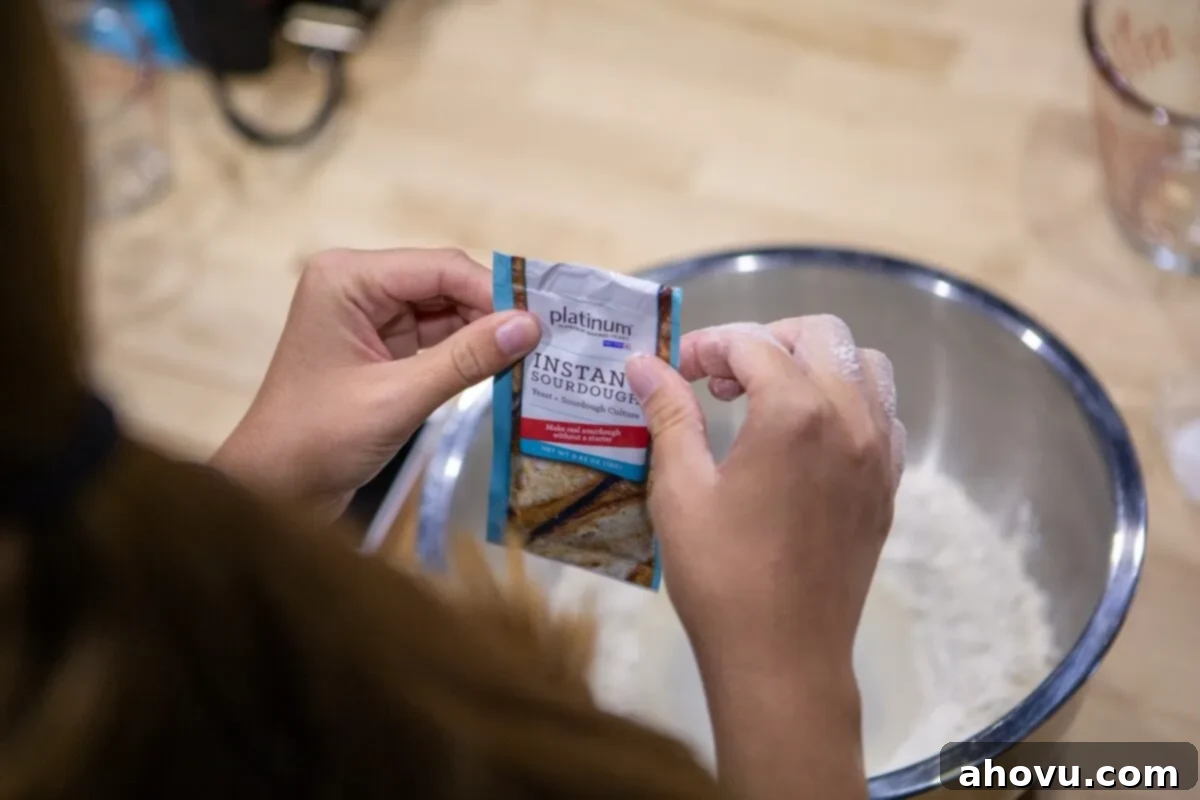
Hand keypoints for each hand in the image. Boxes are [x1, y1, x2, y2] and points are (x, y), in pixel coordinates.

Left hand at [212, 248, 540, 519]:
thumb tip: (530, 326)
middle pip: (444, 284)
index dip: (493, 292)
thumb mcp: (399, 397)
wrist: (273, 490)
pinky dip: (465, 352)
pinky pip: (434, 337)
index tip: (542, 321)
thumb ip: (466, 359)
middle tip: (545, 340)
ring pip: (444, 311)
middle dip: (491, 312)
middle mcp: (356, 285)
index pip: (439, 267)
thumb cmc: (317, 441)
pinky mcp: (378, 346)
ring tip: (533, 355)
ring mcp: (367, 316)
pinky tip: (502, 367)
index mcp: (347, 279)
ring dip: (483, 334)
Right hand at [625, 316, 903, 798]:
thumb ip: (669, 415)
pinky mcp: (888, 484)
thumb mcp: (680, 490)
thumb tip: (642, 365)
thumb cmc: (720, 576)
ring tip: (769, 397)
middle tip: (720, 380)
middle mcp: (850, 418)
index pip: (752, 344)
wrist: (783, 657)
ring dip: (815, 362)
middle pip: (820, 334)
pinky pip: (883, 413)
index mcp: (795, 413)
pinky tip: (807, 436)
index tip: (676, 371)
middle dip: (765, 341)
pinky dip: (848, 401)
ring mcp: (879, 452)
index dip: (706, 345)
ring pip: (865, 364)